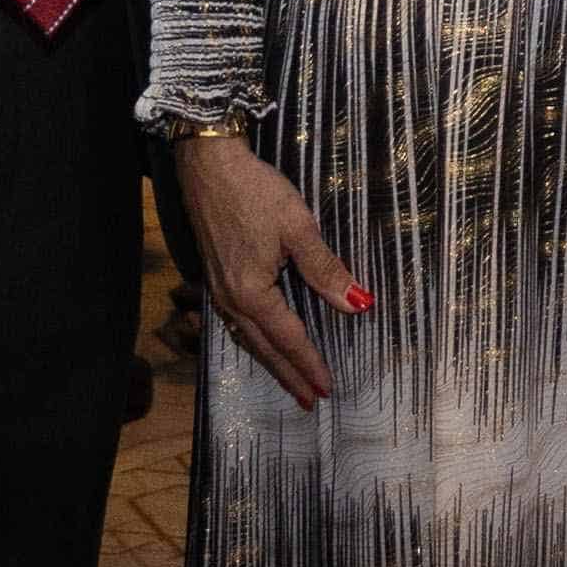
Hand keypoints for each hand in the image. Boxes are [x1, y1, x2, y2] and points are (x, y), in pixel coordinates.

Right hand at [177, 130, 367, 408]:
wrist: (208, 165)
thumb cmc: (255, 192)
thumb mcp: (298, 228)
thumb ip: (326, 270)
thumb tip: (358, 304)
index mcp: (252, 292)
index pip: (289, 338)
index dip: (309, 364)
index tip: (327, 388)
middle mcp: (230, 299)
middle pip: (264, 348)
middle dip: (288, 375)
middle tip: (309, 400)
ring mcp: (218, 290)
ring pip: (246, 338)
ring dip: (269, 362)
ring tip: (289, 381)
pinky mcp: (214, 277)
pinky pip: (235, 322)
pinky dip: (252, 341)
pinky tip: (260, 343)